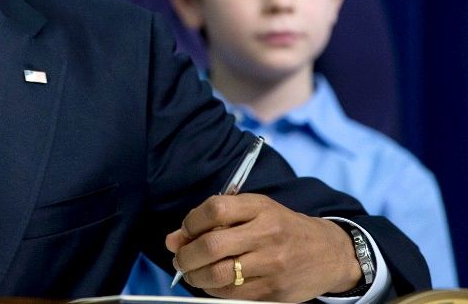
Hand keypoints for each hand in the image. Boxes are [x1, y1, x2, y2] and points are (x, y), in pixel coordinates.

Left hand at [166, 193, 362, 301]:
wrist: (329, 253)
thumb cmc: (282, 228)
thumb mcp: (254, 212)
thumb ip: (213, 221)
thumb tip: (173, 240)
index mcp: (260, 207)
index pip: (214, 210)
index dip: (190, 223)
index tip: (184, 232)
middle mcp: (266, 234)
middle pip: (212, 245)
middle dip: (186, 256)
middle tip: (180, 260)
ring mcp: (272, 264)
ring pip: (219, 274)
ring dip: (195, 276)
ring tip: (192, 274)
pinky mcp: (274, 290)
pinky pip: (232, 294)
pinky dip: (214, 290)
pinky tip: (212, 284)